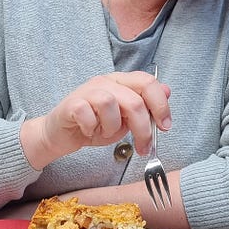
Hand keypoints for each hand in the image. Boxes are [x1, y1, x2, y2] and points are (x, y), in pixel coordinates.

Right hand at [20, 71, 170, 169]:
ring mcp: (87, 91)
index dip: (161, 105)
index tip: (165, 127)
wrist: (61, 134)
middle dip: (143, 128)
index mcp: (121, 82)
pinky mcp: (71, 104)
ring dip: (113, 126)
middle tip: (143, 146)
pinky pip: (87, 114)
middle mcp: (105, 82)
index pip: (148, 82)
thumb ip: (144, 107)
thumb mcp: (125, 119)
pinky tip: (89, 131)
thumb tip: (167, 92)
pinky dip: (92, 128)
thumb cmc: (94, 125)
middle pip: (134, 99)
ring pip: (110, 103)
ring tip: (107, 133)